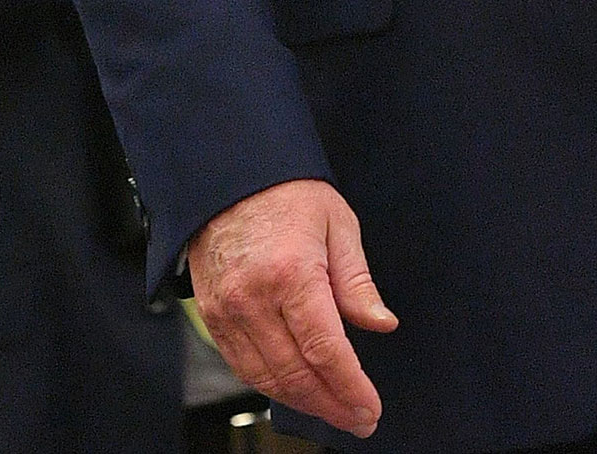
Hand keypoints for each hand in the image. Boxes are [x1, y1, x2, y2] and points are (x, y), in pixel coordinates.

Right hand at [187, 178, 398, 434]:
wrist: (229, 177)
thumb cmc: (288, 194)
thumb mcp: (338, 225)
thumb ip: (358, 283)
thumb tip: (382, 323)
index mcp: (291, 274)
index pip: (325, 350)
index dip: (350, 387)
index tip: (371, 408)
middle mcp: (254, 299)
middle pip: (295, 374)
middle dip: (332, 405)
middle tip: (361, 419)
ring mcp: (228, 312)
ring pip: (266, 379)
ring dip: (304, 403)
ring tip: (336, 411)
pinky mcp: (213, 317)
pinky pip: (242, 366)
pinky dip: (272, 386)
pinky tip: (298, 390)